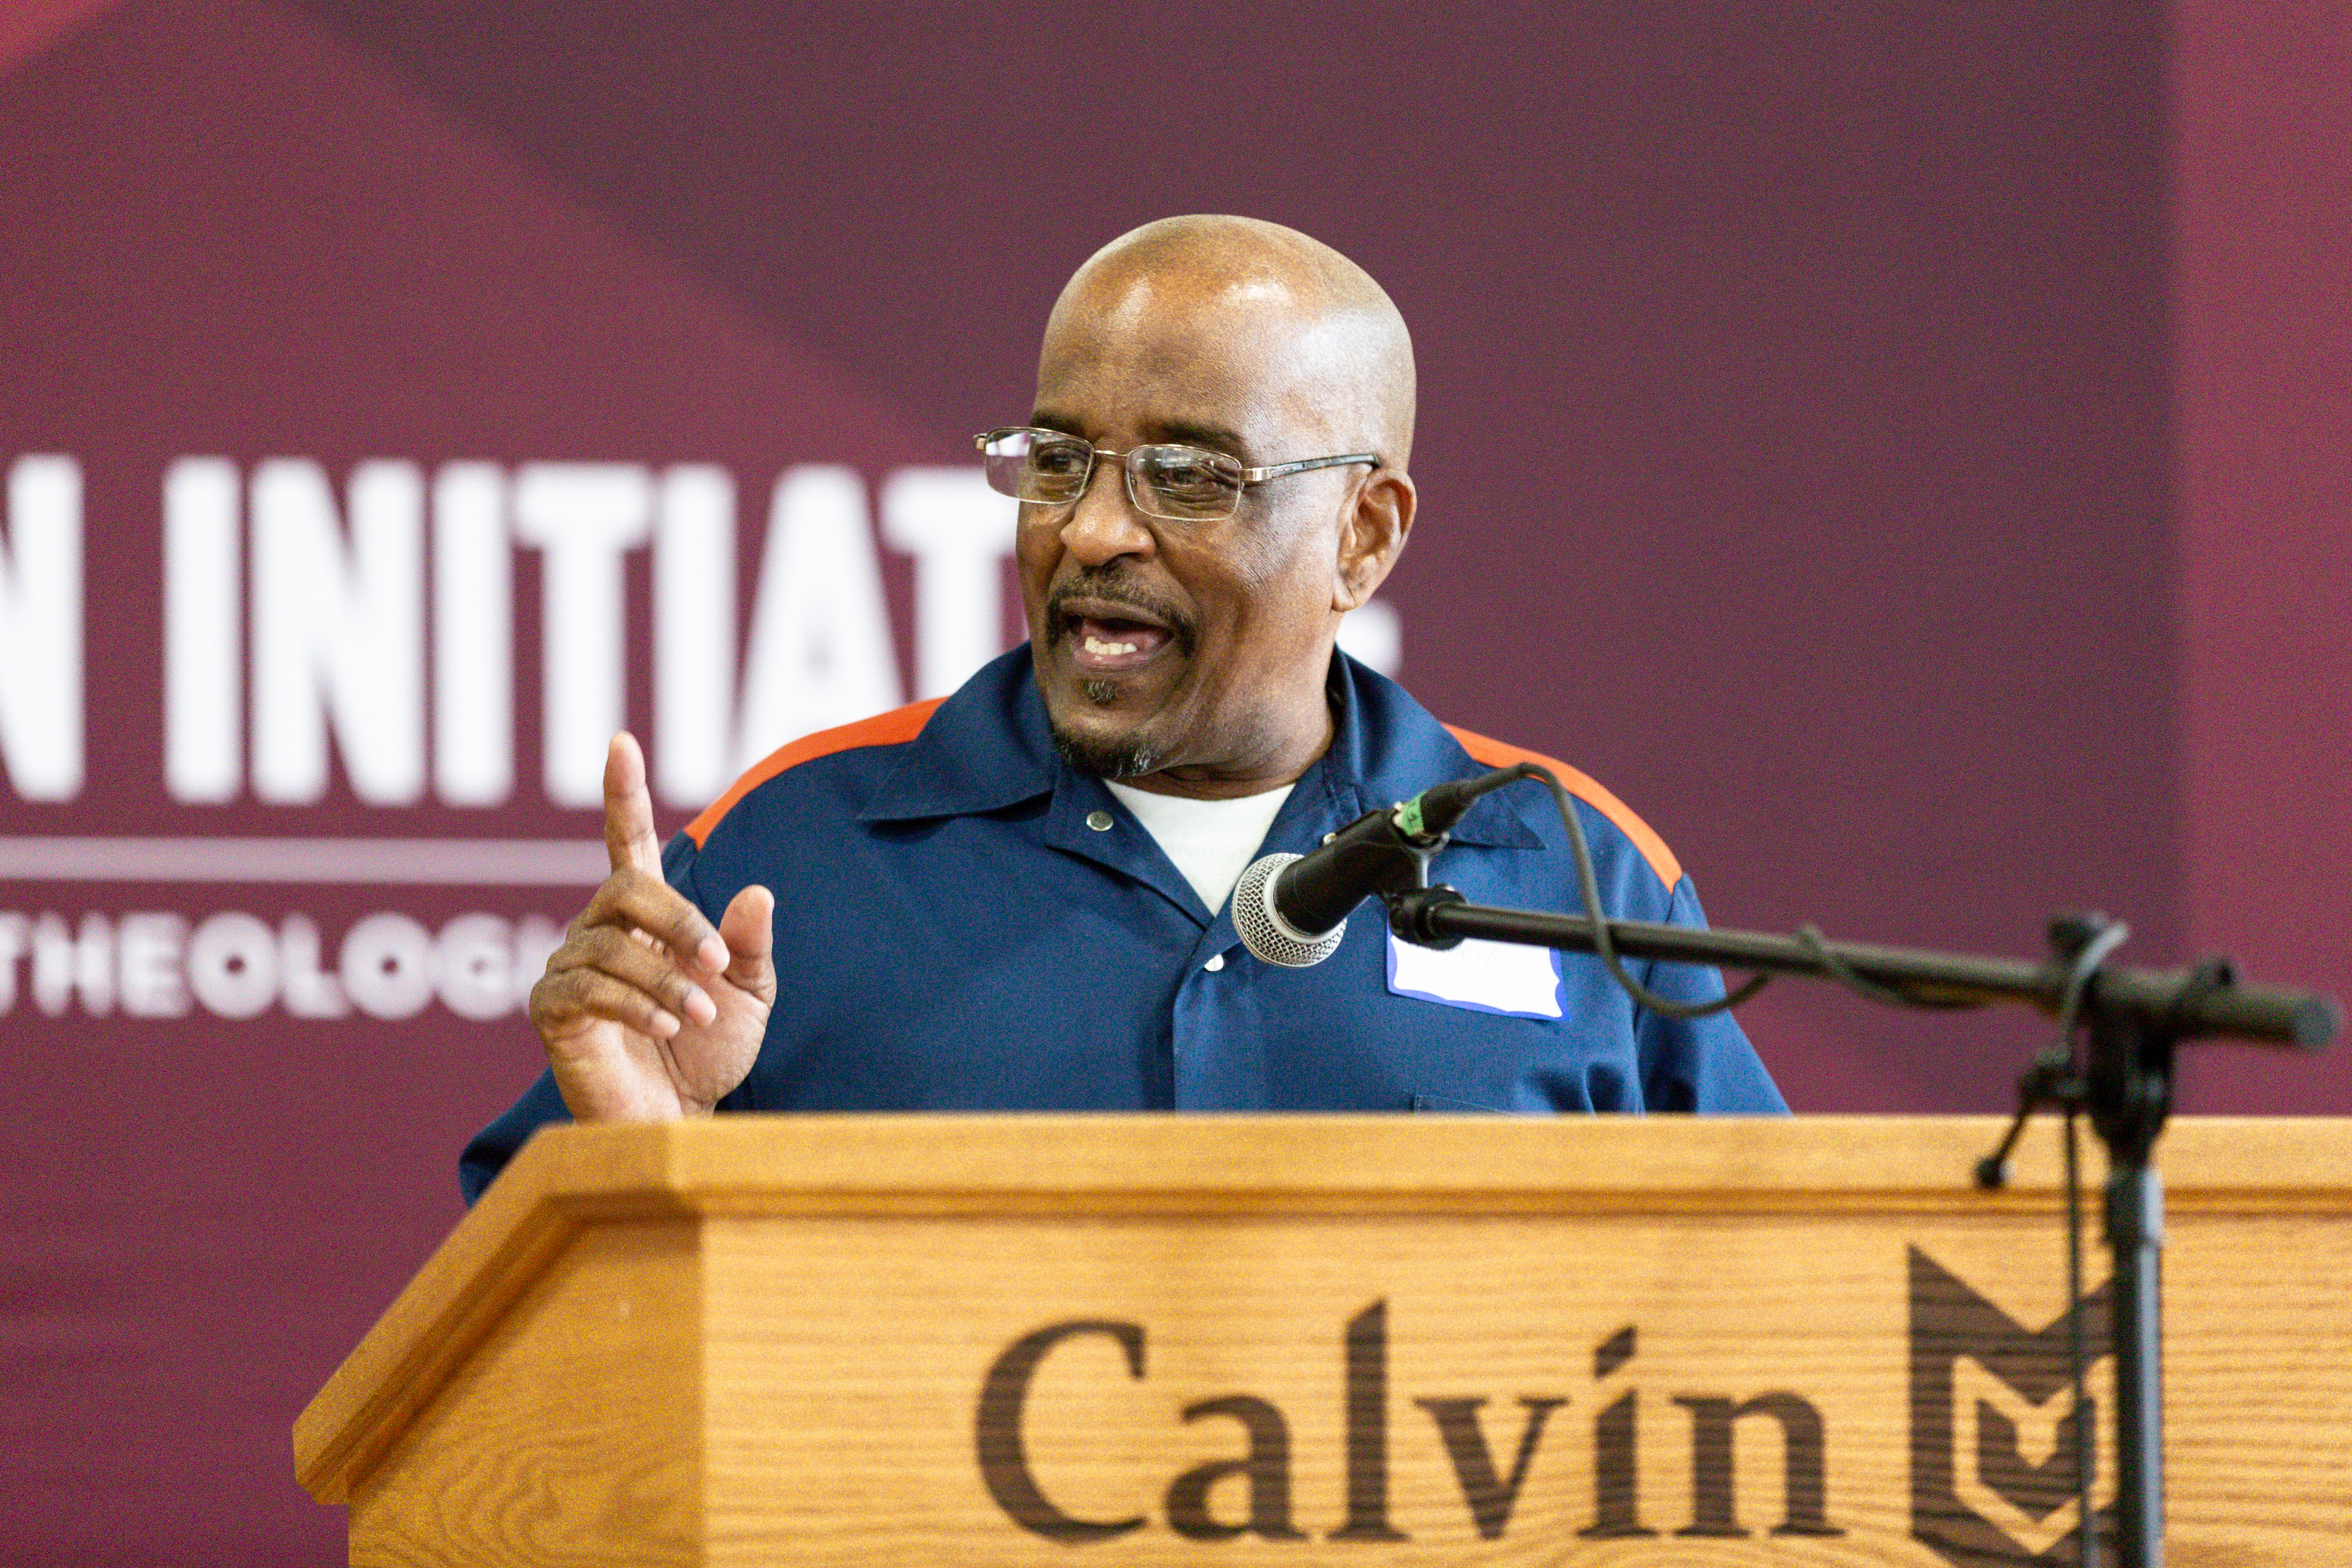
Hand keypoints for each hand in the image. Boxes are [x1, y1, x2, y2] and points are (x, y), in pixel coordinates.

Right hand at [528, 733, 775, 1121]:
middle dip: (678, 919)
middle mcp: (597, 930)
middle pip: (624, 886)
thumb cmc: (710, 1054)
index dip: (622, 794)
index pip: (626, 843)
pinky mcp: (552, 1013)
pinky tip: (668, 1027)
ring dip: (665, 979)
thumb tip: (756, 891)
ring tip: (701, 1016)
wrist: (685, 1123)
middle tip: (717, 963)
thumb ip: (748, 943)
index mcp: (643, 917)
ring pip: (609, 944)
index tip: (622, 742)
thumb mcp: (748, 994)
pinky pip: (586, 990)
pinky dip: (636, 1005)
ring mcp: (568, 969)